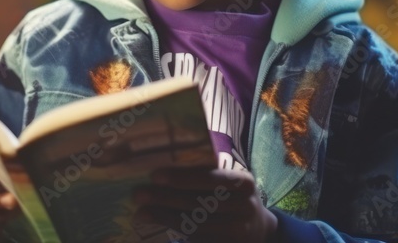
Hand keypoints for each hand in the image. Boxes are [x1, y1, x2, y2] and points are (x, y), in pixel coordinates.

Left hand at [132, 166, 277, 242]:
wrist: (259, 229)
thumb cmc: (235, 196)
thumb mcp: (231, 181)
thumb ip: (208, 172)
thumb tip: (166, 163)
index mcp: (244, 183)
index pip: (211, 179)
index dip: (183, 178)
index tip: (155, 175)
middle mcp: (244, 208)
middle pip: (199, 204)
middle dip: (165, 199)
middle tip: (139, 194)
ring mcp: (238, 231)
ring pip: (195, 224)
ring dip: (165, 218)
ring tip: (142, 212)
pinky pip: (199, 239)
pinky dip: (177, 233)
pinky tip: (158, 227)